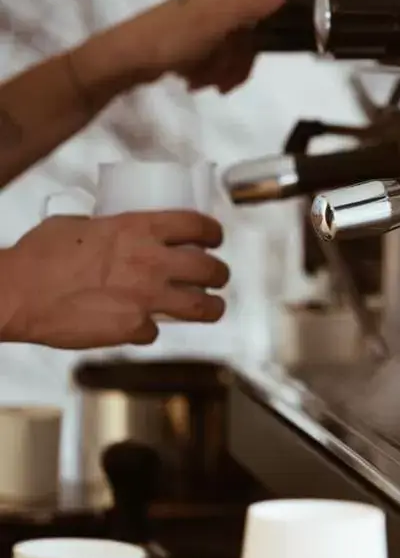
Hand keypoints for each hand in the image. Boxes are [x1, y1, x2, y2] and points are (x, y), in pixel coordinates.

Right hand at [0, 212, 229, 348]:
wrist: (16, 293)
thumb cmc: (38, 257)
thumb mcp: (77, 226)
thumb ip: (106, 228)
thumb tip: (112, 230)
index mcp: (139, 229)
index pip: (197, 226)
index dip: (214, 233)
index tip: (215, 239)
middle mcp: (152, 262)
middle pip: (211, 269)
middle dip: (220, 274)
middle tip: (217, 277)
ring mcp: (147, 297)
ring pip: (203, 306)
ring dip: (212, 307)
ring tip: (213, 308)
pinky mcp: (134, 327)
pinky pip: (155, 331)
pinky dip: (147, 330)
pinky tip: (137, 326)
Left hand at [81, 0, 285, 94]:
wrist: (125, 61)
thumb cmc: (170, 39)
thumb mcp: (213, 21)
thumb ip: (249, 6)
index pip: (268, 4)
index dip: (270, 32)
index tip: (261, 54)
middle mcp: (220, 1)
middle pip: (254, 35)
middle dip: (240, 62)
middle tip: (224, 80)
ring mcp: (207, 21)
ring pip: (238, 52)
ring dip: (223, 72)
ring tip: (202, 83)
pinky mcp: (197, 40)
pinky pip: (220, 59)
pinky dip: (211, 74)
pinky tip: (195, 82)